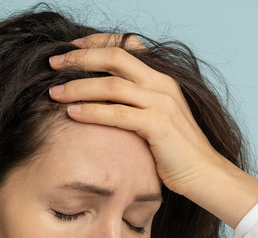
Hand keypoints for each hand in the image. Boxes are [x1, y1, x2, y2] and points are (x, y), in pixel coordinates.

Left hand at [48, 34, 257, 227]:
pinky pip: (118, 114)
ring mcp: (162, 103)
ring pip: (112, 86)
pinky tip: (72, 114)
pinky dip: (92, 112)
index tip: (70, 48)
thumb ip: (135, 101)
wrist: (204, 174)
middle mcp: (162, 84)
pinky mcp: (159, 125)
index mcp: (161, 77)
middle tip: (53, 64)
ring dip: (78, 87)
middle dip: (80, 59)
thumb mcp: (157, 116)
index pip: (126, 46)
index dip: (96, 43)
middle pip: (115, 58)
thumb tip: (102, 96)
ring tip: (54, 92)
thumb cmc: (175, 150)